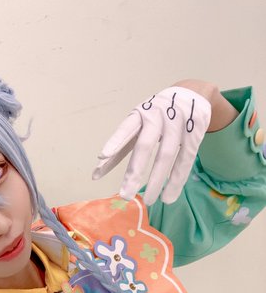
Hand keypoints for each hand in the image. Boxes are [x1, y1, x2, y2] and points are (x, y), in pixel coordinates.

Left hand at [92, 84, 213, 204]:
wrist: (193, 92)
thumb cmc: (157, 115)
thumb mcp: (138, 124)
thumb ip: (121, 146)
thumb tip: (96, 173)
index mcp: (140, 114)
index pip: (126, 128)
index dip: (115, 141)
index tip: (101, 156)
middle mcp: (158, 116)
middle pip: (145, 146)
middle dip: (134, 172)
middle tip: (125, 196)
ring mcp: (178, 123)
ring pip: (166, 156)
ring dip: (156, 181)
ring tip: (148, 201)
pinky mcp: (195, 131)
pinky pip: (185, 160)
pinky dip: (177, 180)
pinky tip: (168, 197)